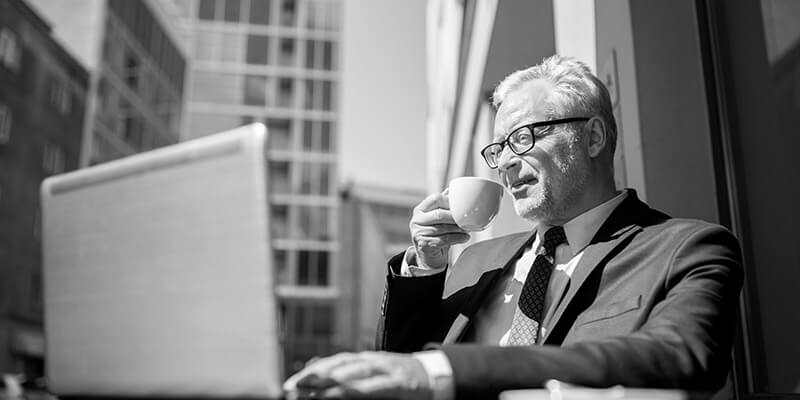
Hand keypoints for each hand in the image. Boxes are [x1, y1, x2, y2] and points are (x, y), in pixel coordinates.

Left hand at [283, 352, 431, 399]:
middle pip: (339, 363)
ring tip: (313, 385)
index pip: (333, 362)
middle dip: (315, 373)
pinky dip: (357, 388)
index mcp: (364, 361)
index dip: (312, 370)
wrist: (434, 375)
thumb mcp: (375, 379)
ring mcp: (385, 369)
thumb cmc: (400, 380)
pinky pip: (374, 385)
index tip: (291, 383)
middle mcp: (371, 361)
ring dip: (332, 377)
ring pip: (355, 370)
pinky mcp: (398, 382)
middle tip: (293, 384)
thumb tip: (323, 392)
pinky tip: (342, 392)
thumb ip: (353, 382)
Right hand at [409, 190, 469, 269]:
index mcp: (420, 209)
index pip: (435, 198)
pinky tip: (465, 238)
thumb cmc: (436, 235)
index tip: (462, 206)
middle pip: (439, 214)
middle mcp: (416, 220)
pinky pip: (444, 240)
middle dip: (456, 217)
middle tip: (468, 219)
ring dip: (459, 229)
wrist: (429, 257)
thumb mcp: (439, 219)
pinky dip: (458, 238)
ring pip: (443, 228)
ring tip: (468, 229)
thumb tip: (457, 188)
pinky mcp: (423, 245)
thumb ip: (445, 205)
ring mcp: (418, 233)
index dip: (450, 201)